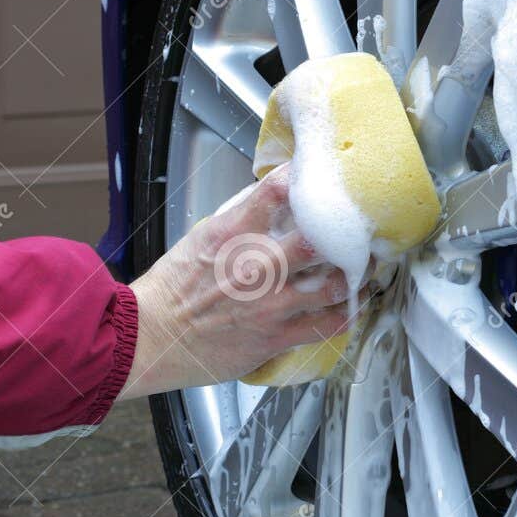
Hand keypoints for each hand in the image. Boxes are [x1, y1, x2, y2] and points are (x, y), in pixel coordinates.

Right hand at [119, 169, 360, 398]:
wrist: (152, 337)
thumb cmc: (174, 289)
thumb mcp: (202, 237)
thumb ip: (241, 218)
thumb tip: (274, 200)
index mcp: (234, 233)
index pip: (279, 189)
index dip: (306, 179)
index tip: (324, 181)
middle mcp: (257, 266)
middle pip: (319, 237)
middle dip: (346, 232)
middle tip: (361, 230)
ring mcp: (270, 303)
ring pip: (335, 285)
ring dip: (355, 276)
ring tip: (363, 271)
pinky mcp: (276, 336)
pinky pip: (327, 325)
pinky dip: (345, 315)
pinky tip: (350, 308)